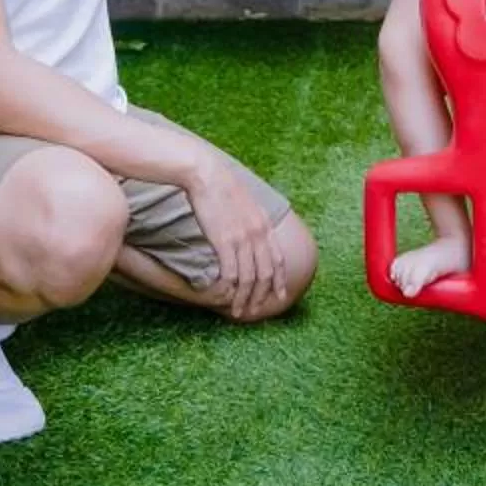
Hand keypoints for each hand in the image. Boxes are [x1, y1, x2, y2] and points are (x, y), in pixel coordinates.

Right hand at [186, 153, 286, 320]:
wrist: (206, 174)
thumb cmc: (220, 186)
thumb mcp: (245, 202)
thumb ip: (251, 220)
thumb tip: (250, 234)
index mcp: (264, 224)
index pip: (278, 259)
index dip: (279, 281)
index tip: (278, 296)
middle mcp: (258, 233)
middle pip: (266, 273)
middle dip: (262, 296)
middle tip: (254, 311)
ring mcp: (242, 238)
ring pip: (249, 278)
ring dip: (244, 298)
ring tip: (238, 312)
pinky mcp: (224, 241)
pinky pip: (231, 273)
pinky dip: (229, 288)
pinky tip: (224, 296)